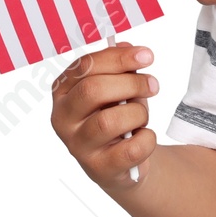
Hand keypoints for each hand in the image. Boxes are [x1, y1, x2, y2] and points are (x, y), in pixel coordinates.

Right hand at [51, 42, 158, 191]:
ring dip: (138, 113)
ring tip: (142, 116)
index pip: (85, 66)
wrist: (125, 160)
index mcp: (64, 91)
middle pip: (93, 90)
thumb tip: (127, 47)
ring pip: (109, 120)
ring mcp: (77, 146)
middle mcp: (63, 118)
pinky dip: (147, 139)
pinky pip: (129, 149)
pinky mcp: (98, 169)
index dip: (119, 58)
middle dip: (131, 83)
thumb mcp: (120, 86)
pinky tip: (144, 136)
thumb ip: (121, 66)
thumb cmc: (119, 114)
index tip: (147, 56)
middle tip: (153, 85)